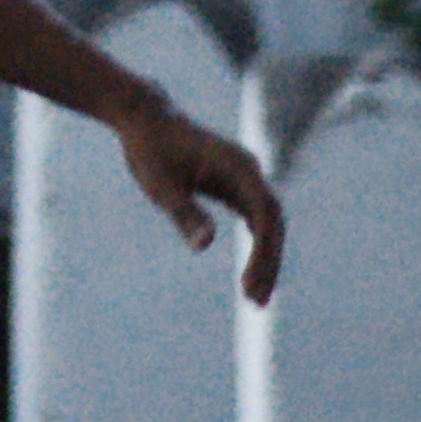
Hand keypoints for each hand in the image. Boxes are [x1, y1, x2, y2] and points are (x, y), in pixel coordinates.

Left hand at [113, 92, 282, 302]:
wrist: (146, 120)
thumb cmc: (151, 150)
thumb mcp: (161, 185)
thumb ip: (184, 212)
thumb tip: (205, 244)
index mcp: (237, 166)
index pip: (265, 214)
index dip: (263, 251)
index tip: (248, 283)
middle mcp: (249, 170)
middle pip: (274, 222)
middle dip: (268, 262)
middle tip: (255, 301)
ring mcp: (245, 178)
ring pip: (269, 224)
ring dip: (266, 259)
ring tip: (254, 299)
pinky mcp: (237, 185)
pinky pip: (257, 221)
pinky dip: (257, 247)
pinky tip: (251, 276)